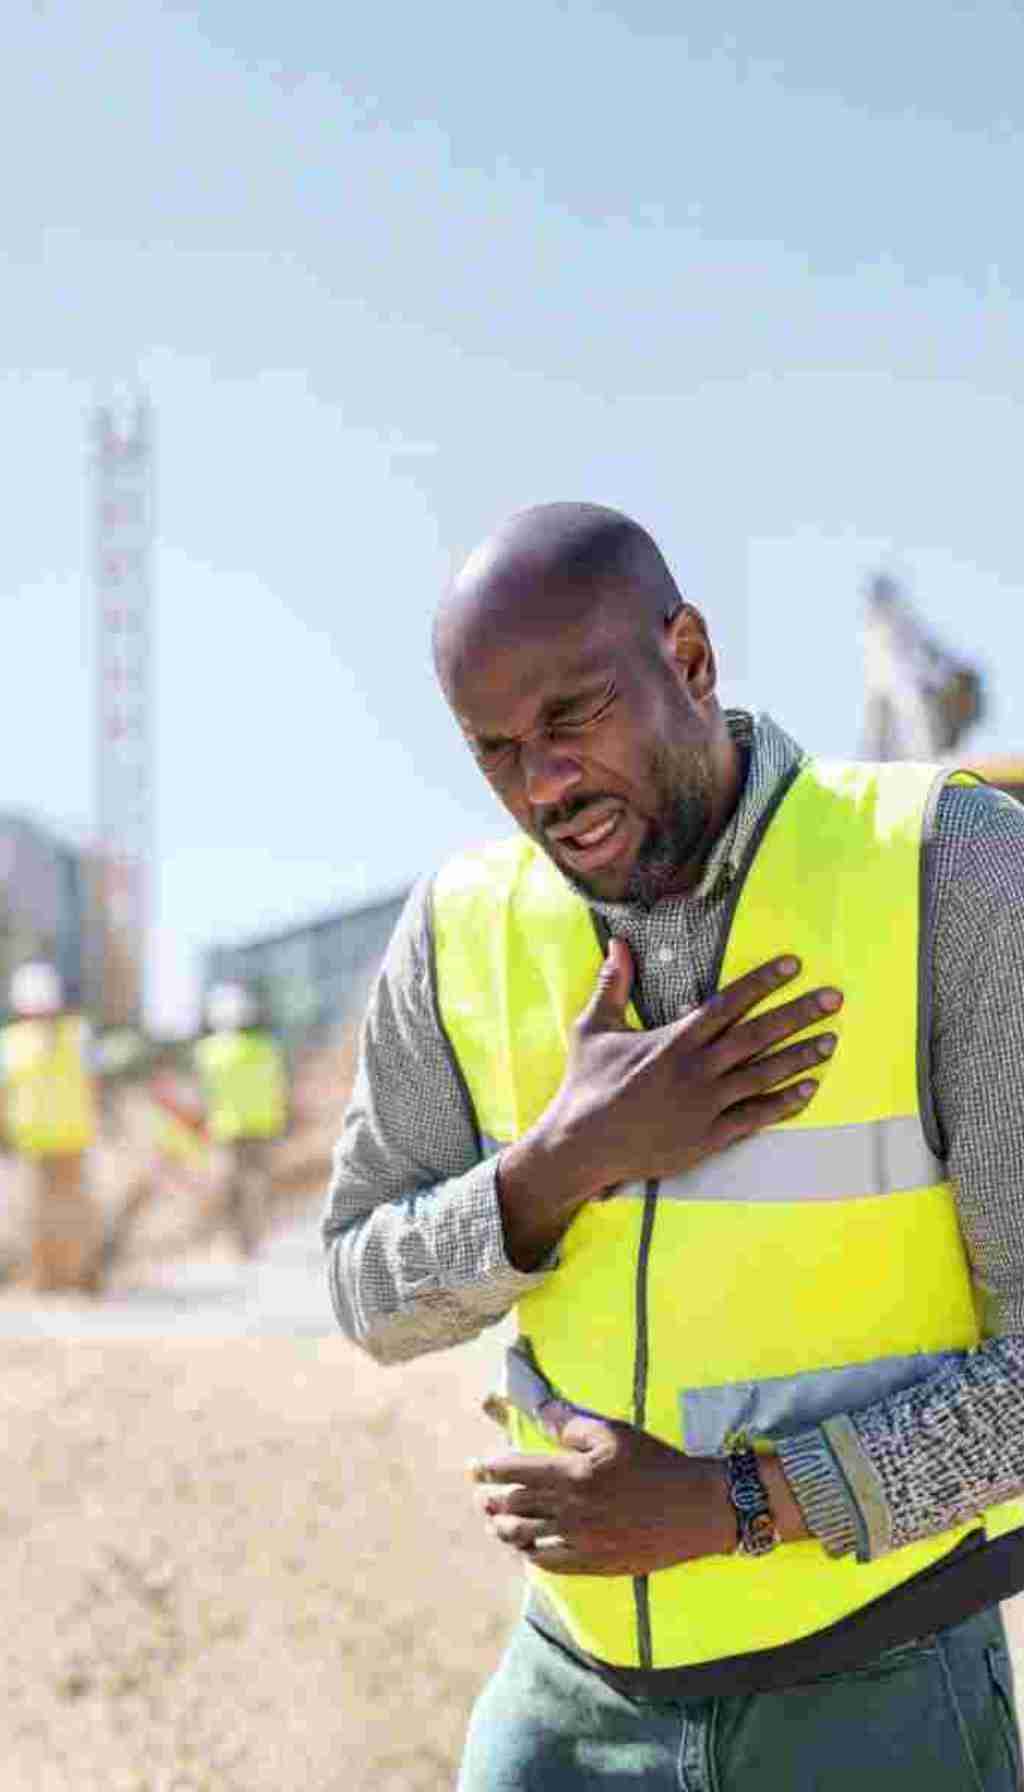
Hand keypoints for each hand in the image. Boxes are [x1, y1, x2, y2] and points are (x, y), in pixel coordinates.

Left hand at [469, 1402, 735, 1576]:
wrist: (697, 1509)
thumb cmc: (656, 1462)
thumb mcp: (614, 1432)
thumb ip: (570, 1423)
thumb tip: (539, 1408)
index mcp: (572, 1474)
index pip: (514, 1471)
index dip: (489, 1469)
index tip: (475, 1467)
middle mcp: (570, 1510)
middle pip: (514, 1506)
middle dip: (490, 1499)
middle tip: (478, 1495)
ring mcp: (580, 1541)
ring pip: (526, 1538)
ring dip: (503, 1529)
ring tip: (493, 1522)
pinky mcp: (594, 1564)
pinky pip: (549, 1563)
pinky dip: (531, 1554)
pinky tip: (525, 1548)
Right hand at [497, 946, 842, 1266]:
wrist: (583, 1145)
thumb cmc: (587, 1085)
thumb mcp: (593, 1029)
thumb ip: (613, 985)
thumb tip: (619, 943)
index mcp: (674, 1040)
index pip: (729, 1003)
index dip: (763, 981)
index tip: (794, 965)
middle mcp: (697, 1069)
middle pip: (758, 1036)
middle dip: (799, 1014)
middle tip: (834, 999)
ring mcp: (706, 1105)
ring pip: (764, 1075)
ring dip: (800, 1057)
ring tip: (830, 1041)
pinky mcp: (708, 1137)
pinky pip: (755, 1117)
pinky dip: (784, 1104)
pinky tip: (809, 1089)